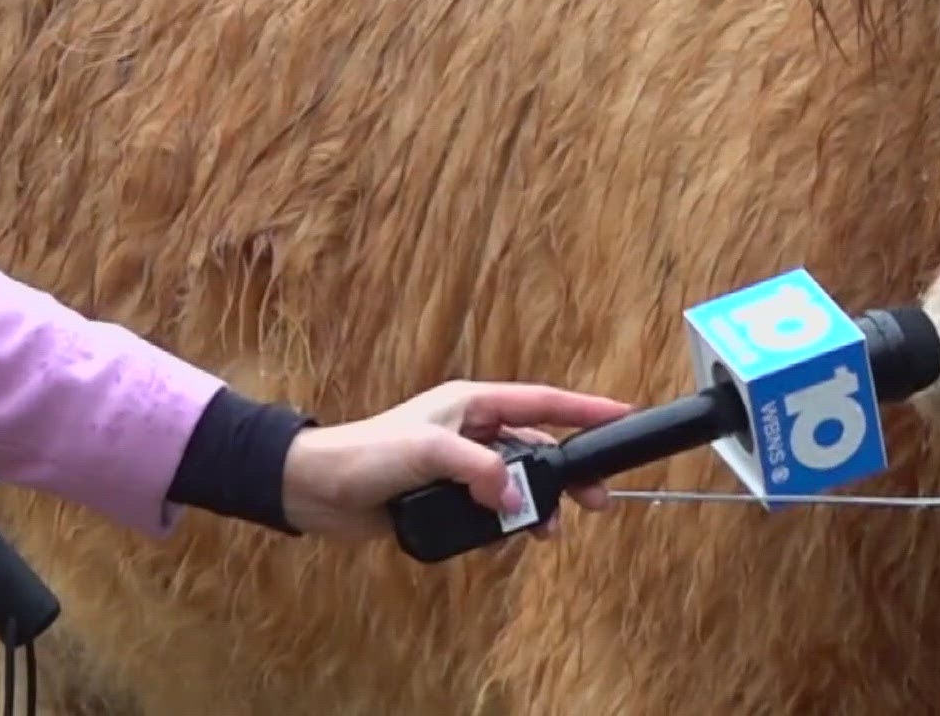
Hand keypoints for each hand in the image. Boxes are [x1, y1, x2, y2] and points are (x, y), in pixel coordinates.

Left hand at [278, 379, 635, 538]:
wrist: (315, 489)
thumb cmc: (366, 455)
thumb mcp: (428, 453)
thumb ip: (479, 469)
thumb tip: (512, 497)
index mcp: (473, 403)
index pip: (543, 401)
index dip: (585, 408)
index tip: (624, 415)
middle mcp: (473, 429)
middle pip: (539, 446)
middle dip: (569, 472)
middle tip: (595, 500)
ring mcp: (462, 463)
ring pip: (519, 481)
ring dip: (537, 505)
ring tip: (548, 530)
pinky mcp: (449, 494)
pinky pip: (493, 506)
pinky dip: (507, 522)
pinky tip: (508, 537)